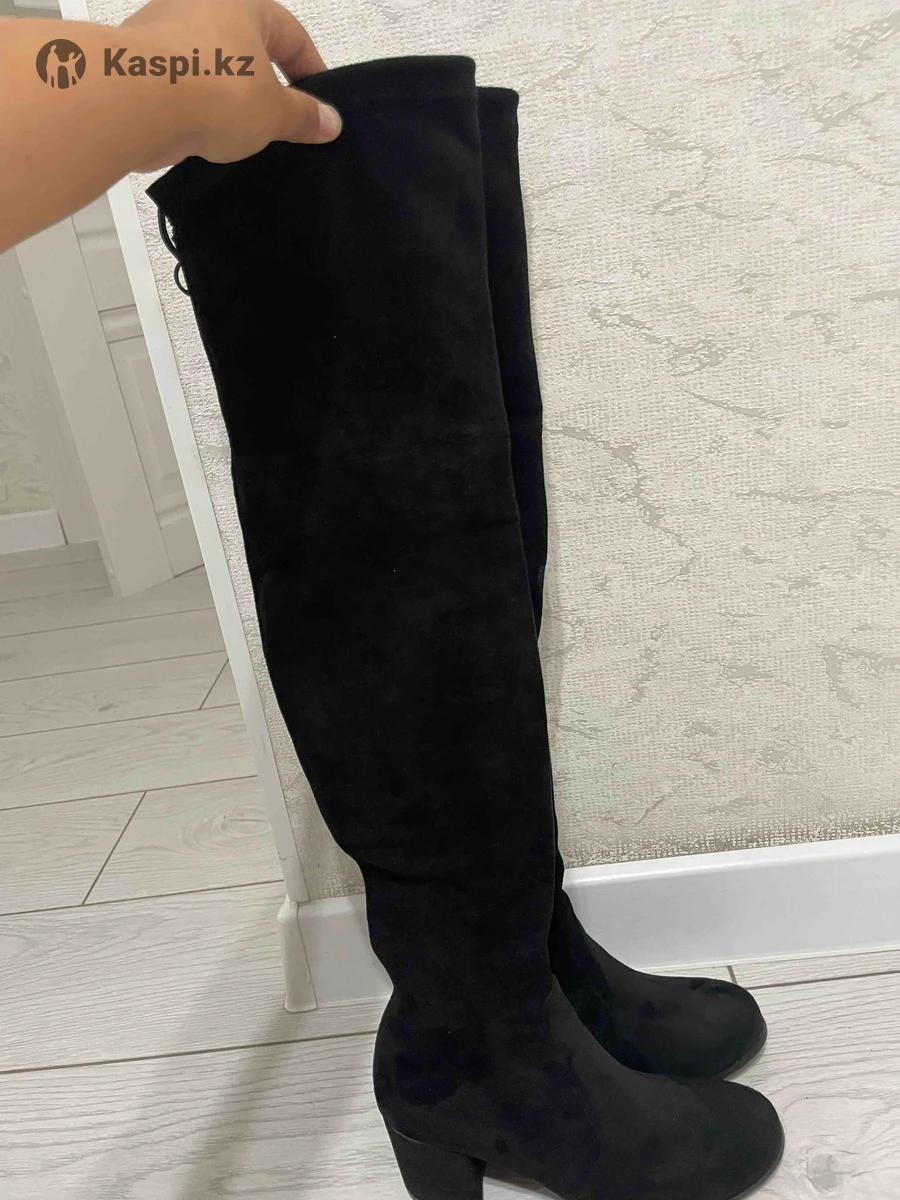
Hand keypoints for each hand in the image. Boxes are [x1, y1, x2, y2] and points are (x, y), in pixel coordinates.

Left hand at [122, 0, 340, 168]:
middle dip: (268, 83)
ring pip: (212, 62)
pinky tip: (202, 132)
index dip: (312, 72)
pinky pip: (181, 79)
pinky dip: (196, 103)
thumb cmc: (216, 92)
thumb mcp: (273, 113)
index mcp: (244, 2)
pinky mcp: (138, 56)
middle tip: (281, 123)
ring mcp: (165, 26)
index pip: (293, 35)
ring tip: (240, 133)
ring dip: (229, 94)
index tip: (320, 107)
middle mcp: (203, 2)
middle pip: (249, 45)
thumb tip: (331, 122)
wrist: (133, 99)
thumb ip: (304, 117)